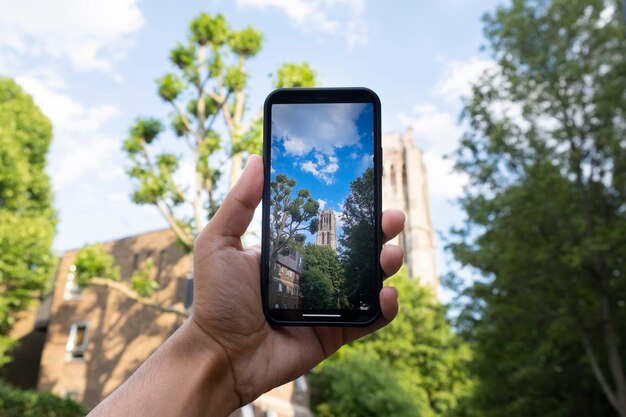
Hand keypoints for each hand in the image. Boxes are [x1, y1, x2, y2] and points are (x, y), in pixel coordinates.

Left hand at [190, 154, 404, 406]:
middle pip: (354, 250)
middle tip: (392, 218)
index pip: (327, 228)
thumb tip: (257, 159)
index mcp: (291, 254)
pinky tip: (387, 295)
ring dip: (386, 265)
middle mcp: (312, 276)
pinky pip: (367, 320)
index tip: (366, 192)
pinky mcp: (333, 333)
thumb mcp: (219, 242)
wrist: (220, 355)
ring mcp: (325, 305)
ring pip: (367, 281)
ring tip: (392, 254)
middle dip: (378, 233)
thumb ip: (239, 203)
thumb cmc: (216, 299)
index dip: (349, 212)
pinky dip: (384, 309)